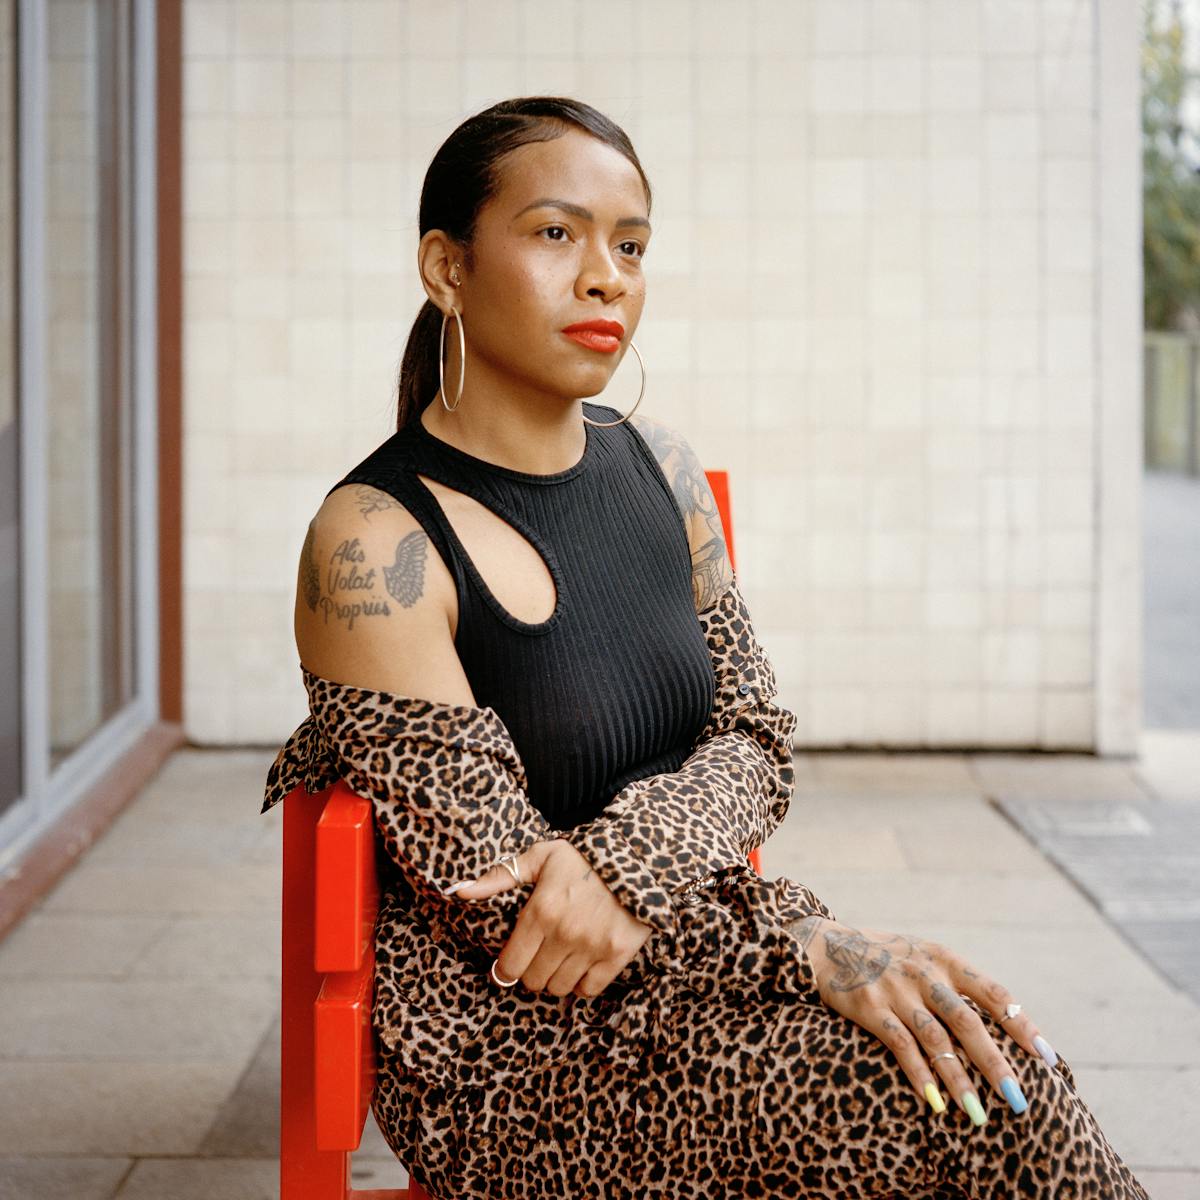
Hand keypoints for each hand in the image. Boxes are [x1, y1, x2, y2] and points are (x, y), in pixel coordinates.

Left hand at [444, 839, 653, 998]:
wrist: (637, 857)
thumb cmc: (583, 858)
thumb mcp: (539, 858)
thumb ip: (499, 878)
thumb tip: (459, 891)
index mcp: (540, 911)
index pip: (510, 965)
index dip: (505, 969)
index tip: (509, 964)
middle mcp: (563, 933)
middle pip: (533, 982)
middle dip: (531, 972)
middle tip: (539, 956)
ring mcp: (592, 946)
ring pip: (559, 988)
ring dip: (555, 978)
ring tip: (561, 958)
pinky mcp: (617, 955)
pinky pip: (588, 989)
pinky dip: (581, 983)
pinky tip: (582, 963)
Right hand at [790, 916, 1056, 1124]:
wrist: (826, 945)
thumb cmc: (885, 958)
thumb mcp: (924, 957)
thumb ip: (957, 984)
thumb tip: (1008, 1021)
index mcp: (944, 959)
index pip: (994, 992)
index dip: (1022, 1025)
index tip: (1048, 1059)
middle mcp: (924, 972)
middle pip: (968, 1021)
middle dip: (996, 1063)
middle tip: (1019, 1100)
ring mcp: (896, 990)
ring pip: (936, 1039)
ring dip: (959, 1080)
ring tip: (979, 1116)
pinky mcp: (870, 1007)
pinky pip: (900, 1045)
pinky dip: (919, 1074)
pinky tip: (934, 1103)